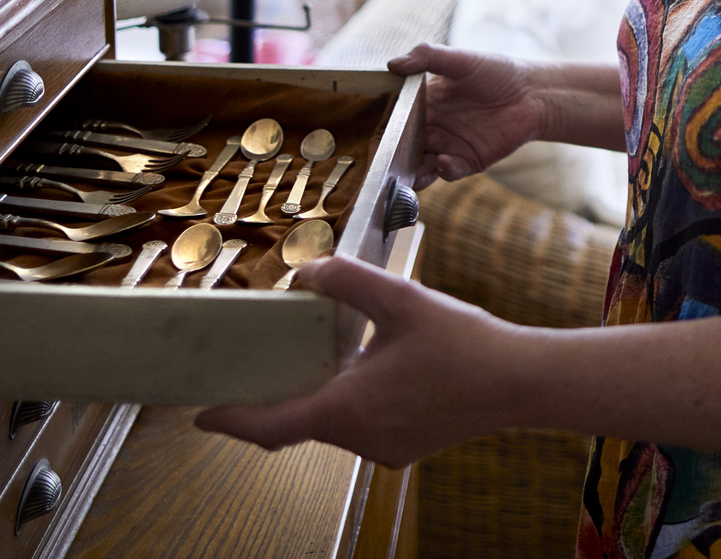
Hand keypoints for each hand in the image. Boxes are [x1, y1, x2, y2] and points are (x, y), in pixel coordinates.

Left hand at [194, 255, 516, 466]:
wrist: (520, 381)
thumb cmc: (464, 344)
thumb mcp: (400, 298)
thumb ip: (348, 280)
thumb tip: (306, 271)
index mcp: (348, 410)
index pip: (271, 426)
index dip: (232, 421)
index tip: (201, 415)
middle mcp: (360, 439)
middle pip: (299, 423)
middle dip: (277, 397)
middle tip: (257, 367)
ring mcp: (384, 449)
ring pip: (332, 424)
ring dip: (320, 394)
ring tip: (319, 355)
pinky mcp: (405, 448)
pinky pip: (361, 427)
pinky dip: (348, 403)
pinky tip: (366, 368)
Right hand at [386, 44, 543, 187]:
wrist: (532, 92)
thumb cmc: (495, 71)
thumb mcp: (458, 59)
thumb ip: (426, 57)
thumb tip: (393, 64)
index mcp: (424, 104)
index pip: (395, 120)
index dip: (382, 127)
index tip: (368, 132)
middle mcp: (432, 128)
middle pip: (403, 148)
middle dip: (390, 158)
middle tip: (380, 162)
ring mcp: (449, 146)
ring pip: (420, 166)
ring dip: (411, 171)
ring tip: (407, 170)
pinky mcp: (469, 161)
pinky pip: (449, 171)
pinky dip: (442, 170)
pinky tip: (442, 161)